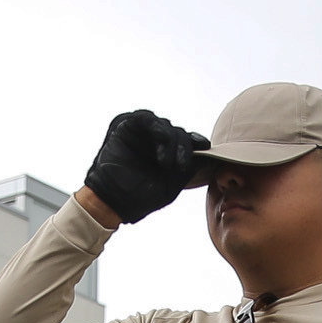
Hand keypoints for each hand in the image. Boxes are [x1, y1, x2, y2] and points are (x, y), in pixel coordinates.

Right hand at [79, 108, 205, 224]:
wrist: (114, 203)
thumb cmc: (142, 197)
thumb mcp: (172, 183)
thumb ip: (189, 168)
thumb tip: (207, 156)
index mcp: (167, 151)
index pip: (186, 141)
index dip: (196, 142)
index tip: (205, 147)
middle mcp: (155, 140)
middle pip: (178, 132)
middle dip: (183, 147)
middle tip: (180, 166)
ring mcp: (141, 132)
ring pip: (165, 126)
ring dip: (171, 141)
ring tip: (167, 163)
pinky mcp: (126, 125)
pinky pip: (146, 119)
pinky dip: (157, 129)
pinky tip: (161, 143)